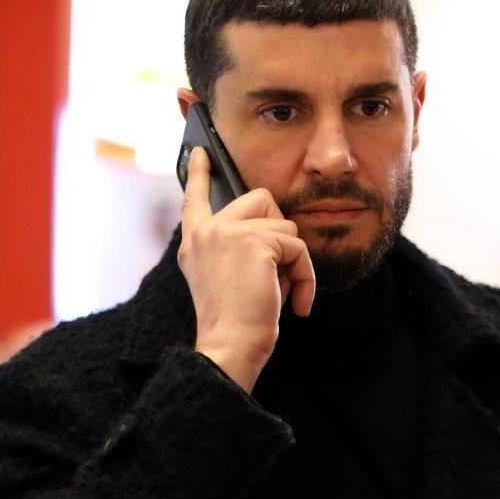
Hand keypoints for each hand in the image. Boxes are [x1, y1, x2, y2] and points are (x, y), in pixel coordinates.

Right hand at [178, 146, 314, 392]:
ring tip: (279, 293)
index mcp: (195, 243)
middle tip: (277, 269)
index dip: (199, 173)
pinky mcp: (254, 242)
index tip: (200, 152)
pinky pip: (298, 247)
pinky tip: (295, 304)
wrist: (230, 346)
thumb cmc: (235, 324)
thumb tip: (275, 229)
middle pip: (260, 199)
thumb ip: (239, 248)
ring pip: (285, 225)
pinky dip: (305, 277)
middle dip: (280, 231)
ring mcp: (227, 232)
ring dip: (293, 261)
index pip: (195, 198)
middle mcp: (206, 232)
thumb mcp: (228, 279)